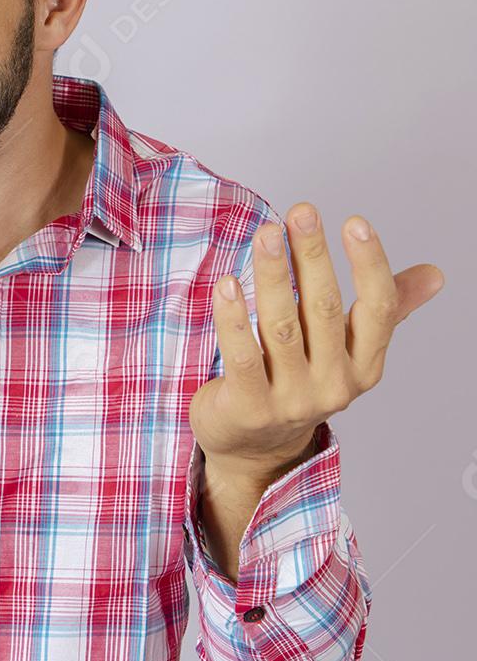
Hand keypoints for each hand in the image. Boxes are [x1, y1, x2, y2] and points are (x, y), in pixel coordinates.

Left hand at [188, 203, 444, 481]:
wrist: (253, 448)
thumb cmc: (299, 381)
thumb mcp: (346, 350)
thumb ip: (387, 309)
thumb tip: (434, 276)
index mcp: (364, 366)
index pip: (378, 309)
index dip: (370, 264)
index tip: (355, 222)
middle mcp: (333, 384)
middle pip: (325, 310)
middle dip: (314, 257)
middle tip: (301, 212)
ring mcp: (291, 399)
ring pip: (282, 327)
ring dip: (274, 275)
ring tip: (267, 234)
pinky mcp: (249, 408)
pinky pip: (242, 355)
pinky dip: (233, 318)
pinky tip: (227, 283)